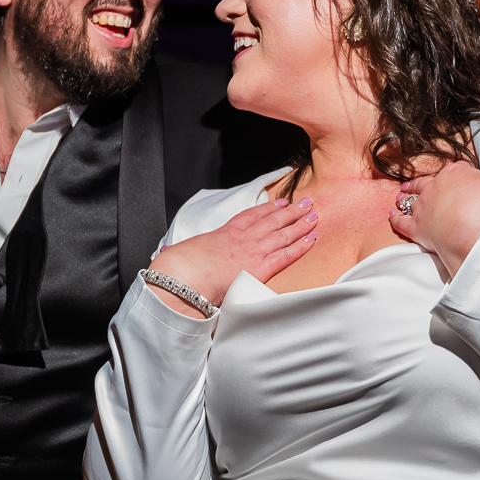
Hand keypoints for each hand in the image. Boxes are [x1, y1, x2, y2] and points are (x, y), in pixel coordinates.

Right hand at [144, 196, 319, 314]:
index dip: (268, 208)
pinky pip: (286, 255)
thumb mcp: (181, 254)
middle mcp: (242, 238)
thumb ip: (181, 252)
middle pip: (272, 220)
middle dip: (291, 211)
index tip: (279, 202)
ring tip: (314, 215)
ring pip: (283, 233)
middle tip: (306, 203)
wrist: (184, 277)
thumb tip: (165, 252)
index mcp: (224, 233)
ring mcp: (253, 251)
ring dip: (301, 223)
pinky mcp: (260, 268)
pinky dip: (301, 246)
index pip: (251, 216)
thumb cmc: (180, 268)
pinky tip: (312, 239)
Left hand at [390, 163, 479, 276]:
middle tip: (414, 184)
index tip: (451, 178)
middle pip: (427, 182)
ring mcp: (425, 205)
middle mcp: (438, 186)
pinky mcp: (416, 226)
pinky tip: (391, 216)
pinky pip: (401, 221)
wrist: (475, 228)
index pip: (455, 171)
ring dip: (405, 198)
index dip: (453, 175)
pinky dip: (395, 218)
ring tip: (400, 197)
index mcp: (459, 174)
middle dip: (421, 183)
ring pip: (411, 199)